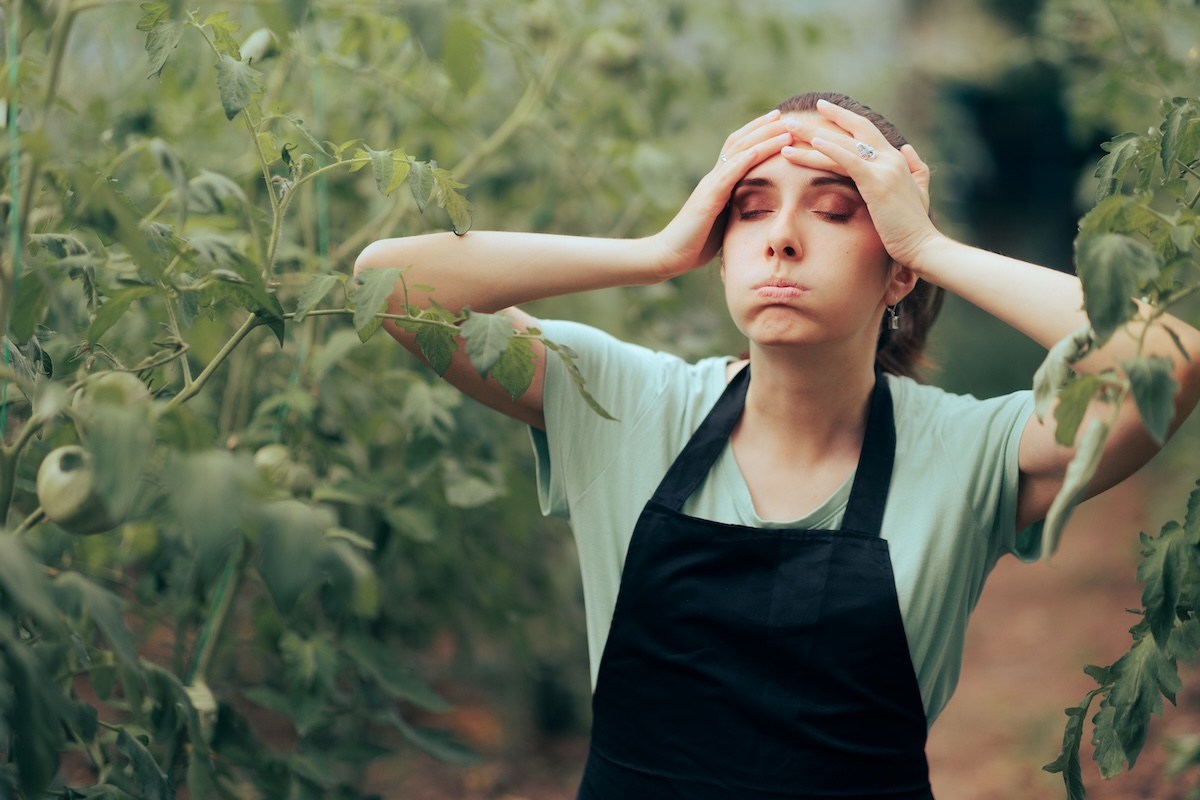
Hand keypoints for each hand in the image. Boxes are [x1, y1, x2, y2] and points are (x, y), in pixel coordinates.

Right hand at [649, 109, 793, 278]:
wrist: (670, 255)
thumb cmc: (697, 242)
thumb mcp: (725, 220)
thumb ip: (738, 207)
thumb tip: (762, 206)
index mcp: (719, 182)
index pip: (740, 149)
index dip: (759, 134)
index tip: (781, 122)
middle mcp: (714, 178)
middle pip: (739, 143)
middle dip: (763, 128)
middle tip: (785, 115)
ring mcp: (709, 187)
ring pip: (737, 154)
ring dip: (762, 139)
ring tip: (783, 128)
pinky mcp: (707, 201)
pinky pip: (726, 176)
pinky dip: (743, 161)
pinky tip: (758, 151)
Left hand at [779, 99, 942, 270]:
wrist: (924, 247)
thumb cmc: (915, 227)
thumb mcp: (919, 192)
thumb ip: (916, 169)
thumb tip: (909, 149)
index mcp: (896, 159)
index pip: (865, 130)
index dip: (843, 119)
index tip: (821, 109)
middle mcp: (891, 158)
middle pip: (852, 130)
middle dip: (821, 121)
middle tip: (791, 118)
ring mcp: (884, 169)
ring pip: (843, 145)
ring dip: (812, 136)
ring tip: (787, 130)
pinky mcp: (877, 183)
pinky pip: (849, 160)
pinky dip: (830, 150)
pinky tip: (812, 144)